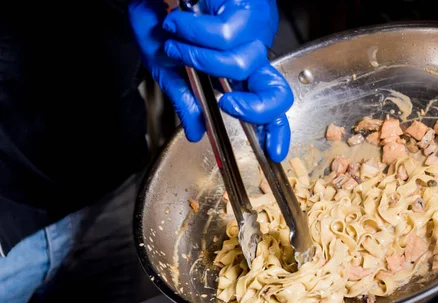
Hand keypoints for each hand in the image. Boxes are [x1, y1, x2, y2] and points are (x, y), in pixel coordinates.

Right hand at [128, 0, 293, 161]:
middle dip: (254, 107)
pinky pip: (225, 37)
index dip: (274, 128)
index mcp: (235, 70)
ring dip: (197, 57)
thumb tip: (196, 134)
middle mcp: (249, 53)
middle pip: (276, 91)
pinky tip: (179, 21)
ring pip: (240, 63)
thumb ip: (185, 100)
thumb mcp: (166, 67)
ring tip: (175, 39)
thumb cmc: (159, 16)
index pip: (267, 104)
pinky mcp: (245, 8)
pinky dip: (194, 33)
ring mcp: (251, 31)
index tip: (273, 151)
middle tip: (227, 104)